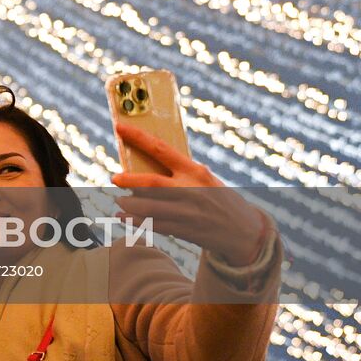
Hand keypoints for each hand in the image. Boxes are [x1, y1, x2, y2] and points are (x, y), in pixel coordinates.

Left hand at [110, 123, 266, 265]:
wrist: (246, 232)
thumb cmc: (221, 199)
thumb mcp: (206, 179)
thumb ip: (182, 172)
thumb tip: (148, 163)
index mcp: (195, 171)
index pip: (162, 149)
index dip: (138, 137)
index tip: (119, 128)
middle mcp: (190, 190)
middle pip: (152, 183)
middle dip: (130, 180)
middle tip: (115, 178)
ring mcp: (188, 212)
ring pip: (149, 207)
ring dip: (129, 205)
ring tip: (120, 201)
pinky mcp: (185, 230)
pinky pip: (153, 225)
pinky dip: (134, 221)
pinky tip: (122, 217)